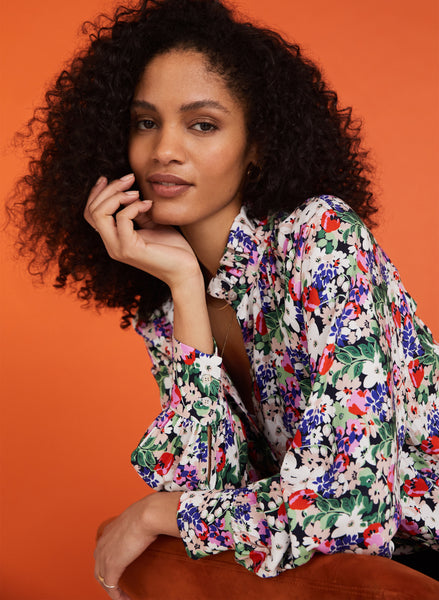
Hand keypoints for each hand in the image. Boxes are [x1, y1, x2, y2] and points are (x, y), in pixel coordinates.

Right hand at [84, 174, 200, 287]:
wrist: (185, 270)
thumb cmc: (172, 248)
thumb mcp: (152, 224)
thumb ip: (138, 213)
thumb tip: (131, 194)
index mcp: (114, 239)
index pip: (91, 214)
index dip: (96, 194)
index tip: (108, 178)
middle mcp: (112, 245)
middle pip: (93, 210)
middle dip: (109, 189)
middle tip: (129, 178)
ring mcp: (118, 248)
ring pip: (100, 213)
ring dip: (117, 195)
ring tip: (137, 192)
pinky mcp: (130, 249)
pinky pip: (122, 218)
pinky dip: (134, 206)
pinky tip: (148, 205)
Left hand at [94, 492, 181, 598]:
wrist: (148, 514)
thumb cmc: (149, 512)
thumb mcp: (140, 517)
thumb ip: (141, 523)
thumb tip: (156, 524)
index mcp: (108, 532)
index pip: (102, 553)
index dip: (109, 565)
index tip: (121, 572)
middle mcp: (102, 544)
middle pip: (99, 569)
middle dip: (108, 581)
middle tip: (120, 588)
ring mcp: (104, 556)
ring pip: (103, 580)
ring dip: (113, 591)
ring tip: (124, 597)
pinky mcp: (112, 567)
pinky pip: (111, 588)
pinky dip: (117, 597)